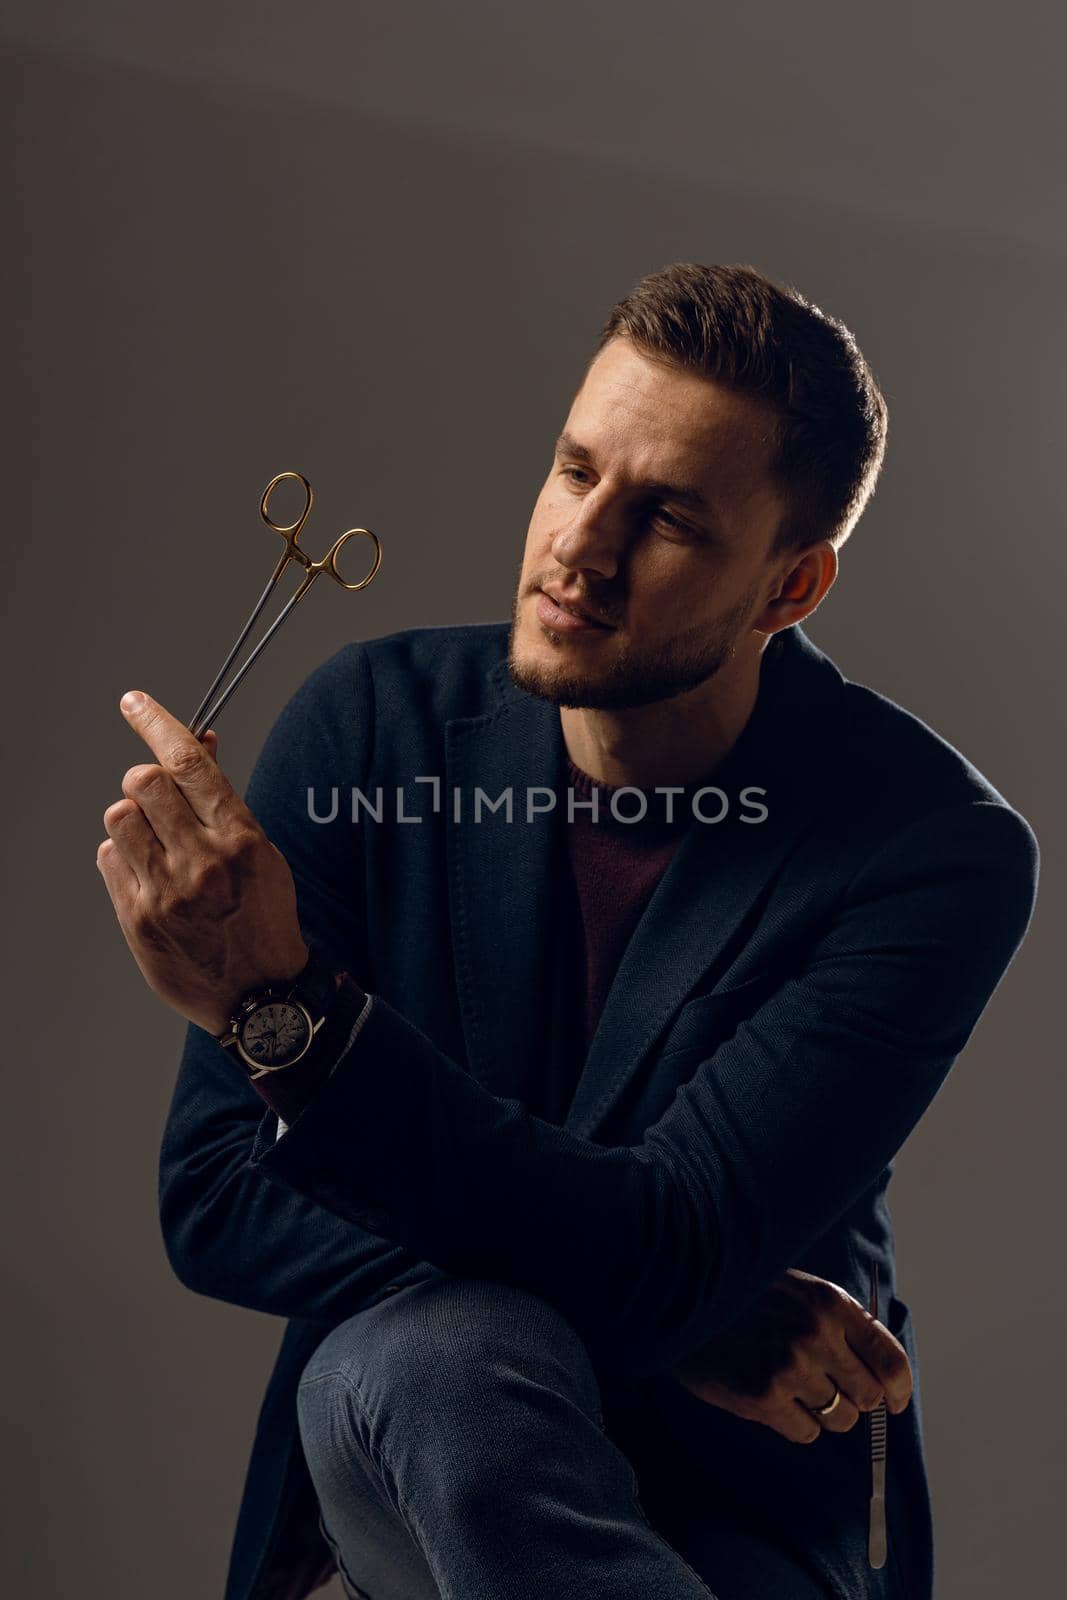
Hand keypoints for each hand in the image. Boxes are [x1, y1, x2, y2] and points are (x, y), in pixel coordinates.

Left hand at [96, 691, 309, 1035]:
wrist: (261, 995)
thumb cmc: (263, 917)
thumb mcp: (261, 852)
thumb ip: (223, 801)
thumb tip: (200, 741)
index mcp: (241, 839)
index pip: (189, 762)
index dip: (157, 722)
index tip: (135, 703)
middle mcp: (202, 862)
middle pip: (143, 783)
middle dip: (147, 783)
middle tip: (161, 801)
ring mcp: (166, 892)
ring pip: (119, 817)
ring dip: (133, 819)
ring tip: (157, 844)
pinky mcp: (138, 918)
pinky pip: (109, 857)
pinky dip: (124, 856)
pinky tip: (150, 875)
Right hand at [671, 1267, 911, 1442]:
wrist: (681, 1297)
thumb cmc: (744, 1295)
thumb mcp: (799, 1290)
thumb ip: (840, 1323)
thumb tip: (882, 1373)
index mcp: (830, 1302)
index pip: (890, 1360)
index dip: (898, 1389)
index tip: (894, 1402)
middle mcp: (815, 1334)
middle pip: (868, 1397)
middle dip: (853, 1399)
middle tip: (826, 1388)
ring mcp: (789, 1367)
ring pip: (839, 1420)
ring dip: (822, 1413)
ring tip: (792, 1387)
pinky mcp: (763, 1396)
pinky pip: (806, 1433)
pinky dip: (794, 1424)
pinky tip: (771, 1397)